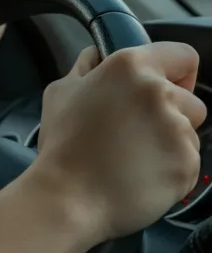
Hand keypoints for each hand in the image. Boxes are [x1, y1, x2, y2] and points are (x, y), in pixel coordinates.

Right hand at [31, 41, 205, 243]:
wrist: (67, 198)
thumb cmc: (63, 146)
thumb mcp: (60, 93)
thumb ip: (85, 68)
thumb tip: (96, 55)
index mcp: (129, 67)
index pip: (183, 55)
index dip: (176, 73)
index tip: (164, 87)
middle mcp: (159, 93)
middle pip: (191, 100)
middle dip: (171, 114)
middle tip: (133, 133)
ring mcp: (177, 130)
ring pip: (189, 133)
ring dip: (168, 144)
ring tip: (131, 158)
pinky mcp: (187, 163)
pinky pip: (188, 162)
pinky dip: (169, 170)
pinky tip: (139, 175)